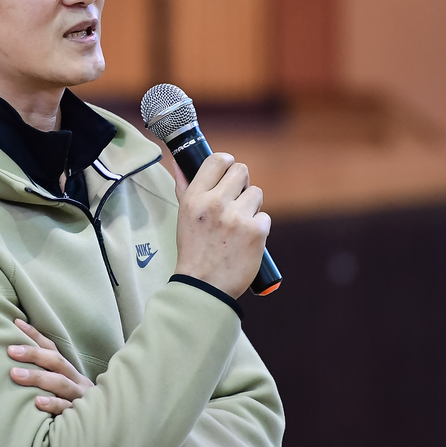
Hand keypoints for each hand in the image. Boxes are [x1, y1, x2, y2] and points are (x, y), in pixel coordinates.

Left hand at [7, 318, 92, 415]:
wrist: (104, 429)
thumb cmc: (74, 408)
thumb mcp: (63, 390)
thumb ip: (46, 376)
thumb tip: (17, 359)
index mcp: (70, 373)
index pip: (52, 349)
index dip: (35, 335)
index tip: (16, 323)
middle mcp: (76, 381)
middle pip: (56, 362)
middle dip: (33, 354)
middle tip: (10, 350)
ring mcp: (79, 398)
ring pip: (60, 383)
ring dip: (37, 377)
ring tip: (15, 374)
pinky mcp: (79, 417)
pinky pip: (66, 409)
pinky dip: (53, 404)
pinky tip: (38, 402)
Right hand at [172, 153, 270, 299]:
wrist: (204, 286)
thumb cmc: (193, 250)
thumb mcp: (183, 216)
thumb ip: (184, 186)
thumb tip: (180, 162)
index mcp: (195, 198)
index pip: (217, 160)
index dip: (226, 162)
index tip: (228, 171)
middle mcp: (215, 203)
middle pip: (241, 171)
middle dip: (242, 183)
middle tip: (236, 199)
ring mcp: (237, 217)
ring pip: (256, 193)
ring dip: (251, 206)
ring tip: (239, 224)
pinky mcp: (256, 231)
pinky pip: (265, 217)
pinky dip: (257, 228)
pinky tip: (245, 240)